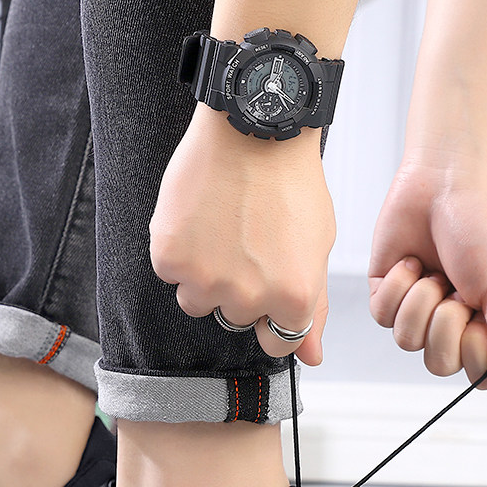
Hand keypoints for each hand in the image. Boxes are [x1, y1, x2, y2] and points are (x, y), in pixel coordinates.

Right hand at [149, 105, 333, 365]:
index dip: (272, 315)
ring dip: (204, 276)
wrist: (253, 129)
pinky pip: (170, 273)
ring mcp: (205, 280)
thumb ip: (313, 310)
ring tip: (220, 229)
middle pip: (233, 319)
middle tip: (246, 242)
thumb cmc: (291, 184)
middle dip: (238, 290)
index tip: (268, 288)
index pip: (277, 343)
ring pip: (196, 302)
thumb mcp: (316, 249)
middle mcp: (248, 298)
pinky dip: (179, 250)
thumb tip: (310, 357)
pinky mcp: (170, 258)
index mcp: (293, 299)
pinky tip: (198, 218)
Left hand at [368, 160, 486, 393]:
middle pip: (438, 363)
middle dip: (444, 326)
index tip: (481, 317)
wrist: (445, 180)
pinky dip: (397, 287)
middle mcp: (451, 322)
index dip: (474, 351)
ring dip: (420, 302)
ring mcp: (417, 310)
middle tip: (455, 291)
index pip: (477, 373)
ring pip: (406, 341)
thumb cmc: (483, 225)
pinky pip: (382, 316)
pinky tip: (411, 263)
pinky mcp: (387, 293)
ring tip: (433, 271)